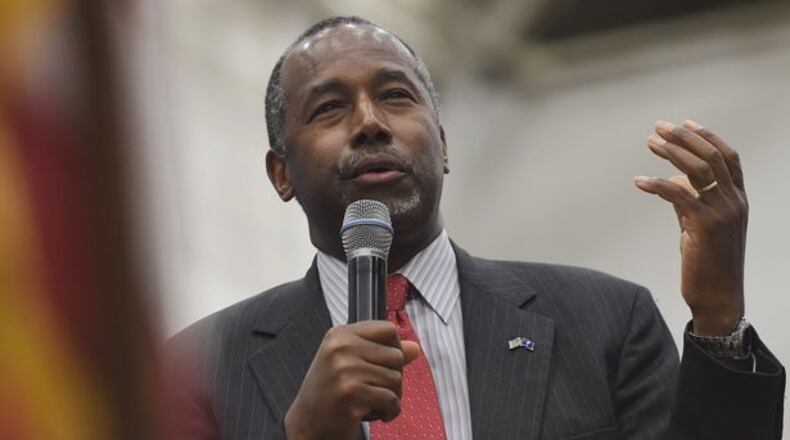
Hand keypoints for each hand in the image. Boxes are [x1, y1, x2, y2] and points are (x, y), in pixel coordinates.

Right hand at [284, 321, 419, 439]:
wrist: (305, 425)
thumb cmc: (328, 395)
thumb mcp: (350, 364)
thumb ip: (382, 353)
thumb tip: (414, 347)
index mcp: (340, 335)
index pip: (388, 329)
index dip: (394, 348)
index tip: (383, 365)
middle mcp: (341, 347)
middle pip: (396, 356)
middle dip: (393, 378)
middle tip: (376, 390)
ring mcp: (345, 369)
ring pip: (396, 379)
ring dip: (391, 397)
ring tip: (373, 403)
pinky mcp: (352, 393)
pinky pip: (391, 400)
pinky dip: (390, 412)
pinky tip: (375, 414)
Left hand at [634, 119, 746, 335]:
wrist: (718, 296)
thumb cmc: (708, 262)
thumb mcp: (701, 225)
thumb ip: (690, 201)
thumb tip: (672, 180)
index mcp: (738, 199)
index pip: (729, 158)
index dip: (708, 137)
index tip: (686, 124)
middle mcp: (735, 202)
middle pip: (711, 157)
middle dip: (684, 138)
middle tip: (659, 127)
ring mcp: (722, 212)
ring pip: (698, 170)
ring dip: (671, 151)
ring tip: (650, 142)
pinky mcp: (705, 226)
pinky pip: (678, 195)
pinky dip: (657, 184)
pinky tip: (639, 181)